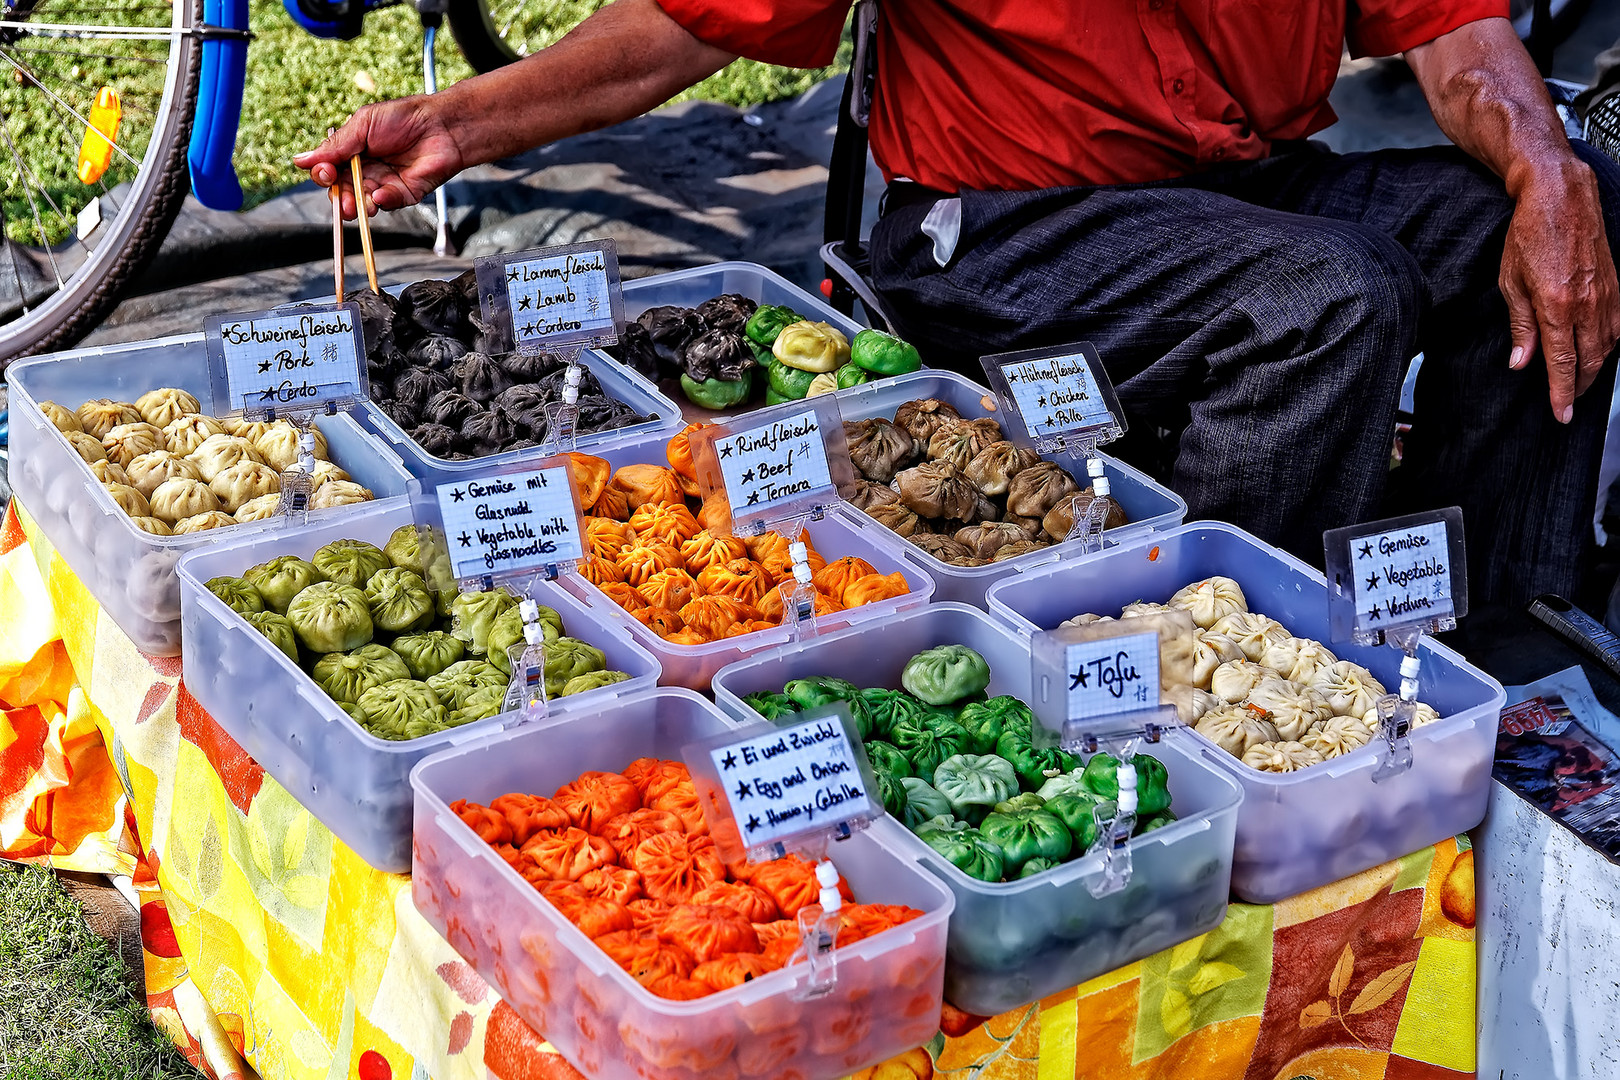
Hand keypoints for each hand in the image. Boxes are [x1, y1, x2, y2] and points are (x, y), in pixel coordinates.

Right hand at [293, 96, 464, 218]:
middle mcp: (365, 170)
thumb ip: (336, 145)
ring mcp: (384, 183)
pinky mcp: (404, 194)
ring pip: (363, 202)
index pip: (328, 170)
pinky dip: (382, 201)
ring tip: (357, 204)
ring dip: (357, 205)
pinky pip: (389, 204)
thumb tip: (301, 160)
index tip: (325, 172)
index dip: (324, 174)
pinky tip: (381, 195)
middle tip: (340, 196)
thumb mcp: (363, 124)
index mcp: (352, 152)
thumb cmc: (404, 117)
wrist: (441, 125)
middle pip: (342, 191)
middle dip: (339, 196)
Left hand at [1501, 155, 1619, 421]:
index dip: (1561, 393)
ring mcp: (1607, 294)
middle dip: (1579, 387)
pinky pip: (1616, 325)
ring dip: (1595, 369)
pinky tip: (1597, 352)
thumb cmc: (1530, 234)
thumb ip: (1520, 327)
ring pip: (1608, 345)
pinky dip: (1608, 345)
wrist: (1562, 196)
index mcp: (1558, 306)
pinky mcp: (1616, 284)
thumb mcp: (1511, 283)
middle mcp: (1588, 304)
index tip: (1561, 415)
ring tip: (1579, 383)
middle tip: (1566, 405)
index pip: (1562, 363)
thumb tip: (1522, 362)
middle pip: (1590, 360)